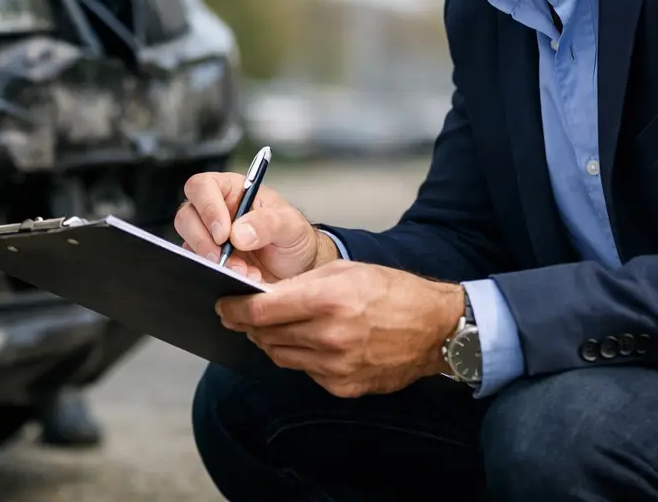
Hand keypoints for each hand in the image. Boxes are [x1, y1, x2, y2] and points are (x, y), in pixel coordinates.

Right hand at [174, 170, 334, 282]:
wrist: (298, 270)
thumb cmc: (293, 238)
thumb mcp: (291, 225)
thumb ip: (268, 223)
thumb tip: (238, 232)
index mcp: (232, 191)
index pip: (203, 186)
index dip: (207, 207)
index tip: (223, 233)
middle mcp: (215, 211)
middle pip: (186, 216)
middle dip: (204, 241)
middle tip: (225, 258)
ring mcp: (208, 237)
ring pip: (188, 242)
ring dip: (211, 260)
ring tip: (242, 271)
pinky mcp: (208, 260)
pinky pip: (197, 265)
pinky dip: (215, 274)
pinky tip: (241, 278)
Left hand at [217, 261, 464, 397]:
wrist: (434, 328)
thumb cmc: (390, 291)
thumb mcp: (342, 271)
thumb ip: (298, 285)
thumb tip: (260, 297)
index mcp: (327, 301)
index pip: (261, 311)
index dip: (234, 310)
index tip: (223, 307)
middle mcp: (330, 337)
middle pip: (266, 336)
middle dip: (250, 325)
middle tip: (243, 316)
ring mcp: (337, 366)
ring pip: (281, 356)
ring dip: (271, 342)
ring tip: (274, 328)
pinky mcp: (344, 386)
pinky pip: (306, 372)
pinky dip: (300, 357)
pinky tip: (309, 343)